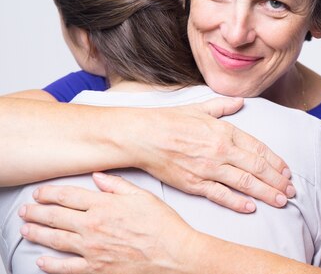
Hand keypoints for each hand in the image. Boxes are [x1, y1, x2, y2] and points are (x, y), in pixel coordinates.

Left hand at [19, 173, 198, 273]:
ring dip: (38, 233)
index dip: (49, 193)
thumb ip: (117, 185)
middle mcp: (94, 226)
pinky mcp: (96, 269)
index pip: (68, 196)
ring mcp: (92, 249)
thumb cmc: (163, 225)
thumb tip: (98, 176)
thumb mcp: (143, 196)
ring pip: (56, 239)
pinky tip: (42, 261)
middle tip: (27, 210)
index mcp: (105, 205)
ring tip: (27, 228)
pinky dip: (50, 265)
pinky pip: (66, 268)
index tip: (40, 193)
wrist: (174, 253)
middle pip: (56, 216)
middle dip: (37, 212)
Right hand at [132, 96, 294, 212]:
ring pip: (245, 182)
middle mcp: (221, 150)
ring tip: (281, 200)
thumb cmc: (170, 120)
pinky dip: (237, 202)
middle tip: (291, 191)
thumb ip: (223, 106)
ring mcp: (209, 168)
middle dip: (277, 180)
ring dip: (266, 192)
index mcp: (225, 131)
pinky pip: (221, 195)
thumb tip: (240, 101)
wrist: (143, 135)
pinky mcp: (194, 183)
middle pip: (257, 167)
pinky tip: (251, 207)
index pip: (258, 148)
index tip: (286, 171)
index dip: (275, 161)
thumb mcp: (200, 108)